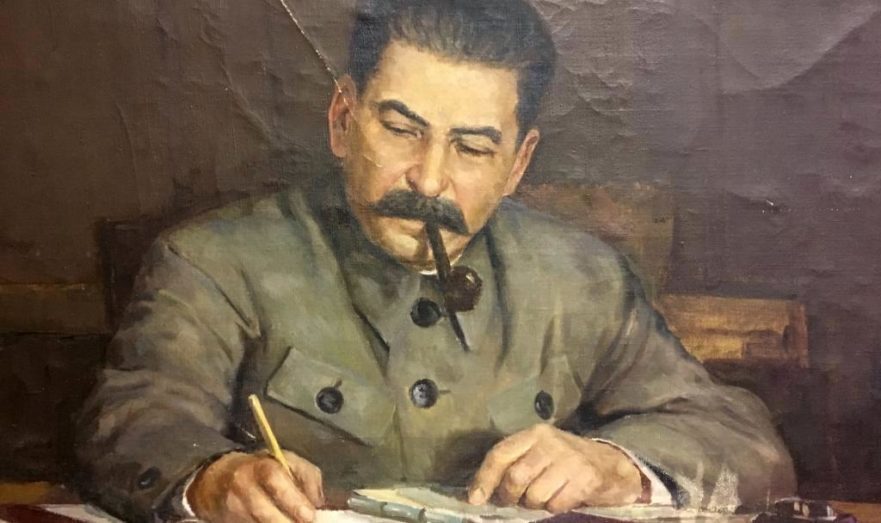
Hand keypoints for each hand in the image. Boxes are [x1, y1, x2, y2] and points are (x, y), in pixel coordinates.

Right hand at [188, 450, 324, 522]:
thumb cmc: (262, 470)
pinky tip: (278, 522)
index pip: (274, 478)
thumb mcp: (288, 462)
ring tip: (291, 522)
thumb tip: (318, 502)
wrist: (219, 479)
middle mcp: (242, 485)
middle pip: (263, 510)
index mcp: (260, 466)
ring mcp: (232, 507)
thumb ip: (308, 477)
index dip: (293, 499)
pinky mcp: (228, 520)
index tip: (310, 515)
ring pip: (257, 522)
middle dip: (286, 522)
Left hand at [467, 424, 642, 511]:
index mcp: (534, 434)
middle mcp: (550, 442)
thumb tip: (480, 491)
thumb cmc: (566, 461)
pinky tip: (560, 499)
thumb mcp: (539, 453)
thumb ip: (514, 464)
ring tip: (542, 498)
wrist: (610, 464)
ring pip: (535, 494)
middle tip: (515, 501)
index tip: (475, 498)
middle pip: (515, 477)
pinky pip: (556, 504)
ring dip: (534, 504)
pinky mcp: (586, 477)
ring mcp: (569, 459)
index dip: (484, 478)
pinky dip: (554, 508)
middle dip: (510, 496)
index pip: (500, 454)